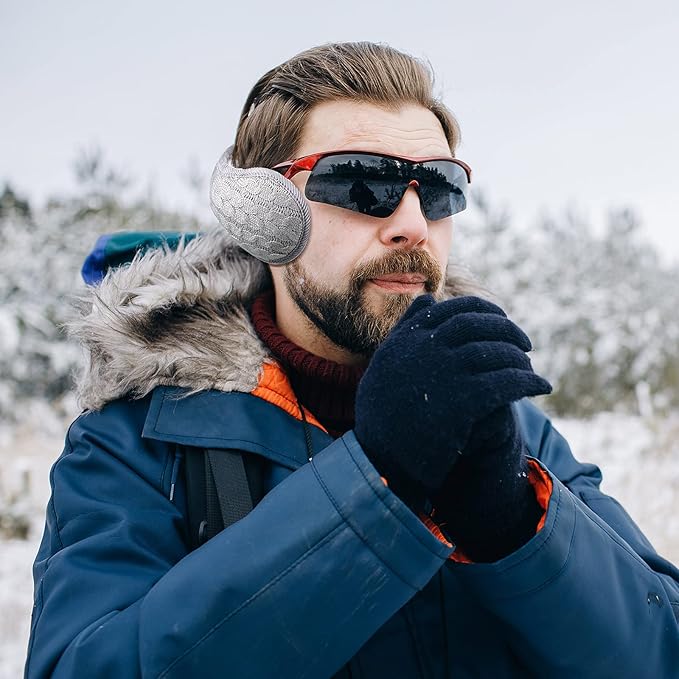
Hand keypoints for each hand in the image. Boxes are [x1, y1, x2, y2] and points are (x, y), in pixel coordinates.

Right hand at [353, 295, 550, 507]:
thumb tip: (428, 298)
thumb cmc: (383, 417)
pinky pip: (505, 383)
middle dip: (507, 329)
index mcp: (407, 339)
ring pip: (495, 352)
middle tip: (525, 343)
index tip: (500, 320)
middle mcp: (424, 349)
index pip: (453, 310)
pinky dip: (528, 381)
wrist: (382, 462)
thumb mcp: (385, 365)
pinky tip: (541, 387)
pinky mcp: (462, 403)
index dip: (483, 311)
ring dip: (520, 358)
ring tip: (532, 369)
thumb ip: (406, 329)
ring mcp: (444, 374)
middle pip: (477, 325)